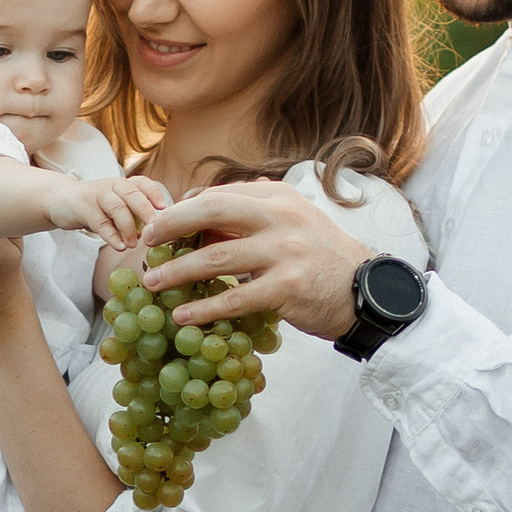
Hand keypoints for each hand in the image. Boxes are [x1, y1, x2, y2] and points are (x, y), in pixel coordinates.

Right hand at [48, 167, 170, 244]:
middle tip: (155, 229)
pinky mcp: (83, 208)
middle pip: (132, 194)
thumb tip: (151, 234)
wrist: (60, 200)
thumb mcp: (116, 207)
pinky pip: (100, 222)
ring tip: (133, 245)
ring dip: (128, 228)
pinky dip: (111, 236)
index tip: (164, 208)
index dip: (155, 193)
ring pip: (117, 208)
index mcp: (124, 184)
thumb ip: (133, 217)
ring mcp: (97, 195)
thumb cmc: (95, 206)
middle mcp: (112, 185)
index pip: (143, 183)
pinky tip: (119, 246)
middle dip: (145, 211)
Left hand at [147, 181, 379, 339]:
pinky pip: (233, 298)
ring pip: (215, 258)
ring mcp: (285, 251)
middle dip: (170, 225)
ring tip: (152, 284)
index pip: (219, 195)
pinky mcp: (287, 287)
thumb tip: (198, 209)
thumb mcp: (291, 224)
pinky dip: (203, 309)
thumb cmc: (321, 259)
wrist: (365, 292)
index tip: (158, 227)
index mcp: (278, 198)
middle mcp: (281, 217)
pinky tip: (182, 316)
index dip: (183, 210)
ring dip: (177, 272)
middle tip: (145, 242)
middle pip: (211, 211)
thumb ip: (251, 216)